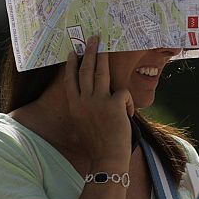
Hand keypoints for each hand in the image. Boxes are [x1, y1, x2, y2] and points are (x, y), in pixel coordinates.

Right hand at [64, 36, 133, 164]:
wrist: (107, 158)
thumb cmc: (98, 143)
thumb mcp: (84, 122)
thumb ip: (85, 106)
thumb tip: (92, 92)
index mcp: (74, 106)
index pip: (70, 80)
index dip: (71, 65)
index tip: (73, 52)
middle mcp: (83, 101)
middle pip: (85, 70)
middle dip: (89, 52)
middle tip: (92, 39)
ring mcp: (97, 101)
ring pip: (101, 72)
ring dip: (103, 57)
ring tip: (104, 45)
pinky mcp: (114, 104)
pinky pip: (124, 93)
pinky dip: (128, 103)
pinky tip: (127, 115)